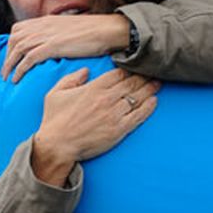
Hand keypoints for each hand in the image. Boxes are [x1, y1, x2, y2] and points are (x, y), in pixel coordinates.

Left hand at [3, 14, 130, 82]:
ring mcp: (47, 35)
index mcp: (46, 20)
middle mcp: (43, 26)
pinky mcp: (53, 46)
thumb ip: (58, 34)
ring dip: (9, 64)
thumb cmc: (95, 31)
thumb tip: (56, 44)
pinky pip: (28, 58)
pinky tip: (18, 78)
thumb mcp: (71, 28)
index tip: (11, 56)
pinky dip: (20, 69)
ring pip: (18, 49)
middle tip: (6, 70)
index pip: (18, 29)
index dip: (12, 43)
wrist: (107, 30)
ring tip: (8, 77)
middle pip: (14, 39)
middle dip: (7, 55)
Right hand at [30, 68, 158, 186]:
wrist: (57, 146)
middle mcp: (106, 99)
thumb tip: (86, 71)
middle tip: (153, 72)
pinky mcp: (119, 130)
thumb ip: (71, 79)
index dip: (129, 69)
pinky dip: (148, 108)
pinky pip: (138, 116)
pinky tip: (154, 101)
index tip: (136, 66)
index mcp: (93, 88)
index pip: (118, 74)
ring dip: (149, 89)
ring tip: (157, 84)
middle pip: (131, 83)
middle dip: (144, 77)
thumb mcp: (55, 94)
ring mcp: (114, 115)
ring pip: (137, 98)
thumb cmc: (54, 120)